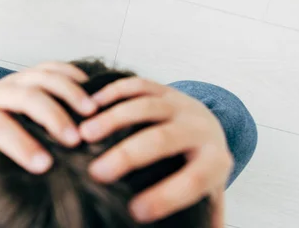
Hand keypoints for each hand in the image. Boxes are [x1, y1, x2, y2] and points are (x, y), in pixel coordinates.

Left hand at [0, 62, 96, 212]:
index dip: (20, 145)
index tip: (44, 166)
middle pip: (25, 96)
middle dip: (52, 116)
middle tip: (74, 140)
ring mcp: (19, 78)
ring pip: (44, 76)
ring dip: (70, 92)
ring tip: (93, 112)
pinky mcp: (35, 71)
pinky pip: (56, 66)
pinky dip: (75, 75)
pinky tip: (93, 91)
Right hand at [79, 77, 232, 226]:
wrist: (208, 129)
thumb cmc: (198, 173)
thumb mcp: (207, 198)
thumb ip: (202, 220)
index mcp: (214, 162)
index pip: (193, 180)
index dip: (164, 197)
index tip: (133, 212)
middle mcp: (199, 128)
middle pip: (163, 139)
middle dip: (128, 155)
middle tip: (96, 174)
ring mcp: (180, 104)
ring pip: (146, 106)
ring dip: (112, 120)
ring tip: (84, 136)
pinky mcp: (162, 88)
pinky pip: (137, 85)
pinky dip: (112, 93)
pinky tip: (89, 106)